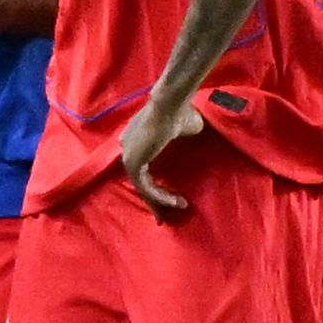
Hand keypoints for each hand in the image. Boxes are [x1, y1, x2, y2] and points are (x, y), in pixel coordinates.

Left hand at [118, 92, 205, 216]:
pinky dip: (160, 196)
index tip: (166, 197)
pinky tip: (175, 202)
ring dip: (160, 200)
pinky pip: (145, 187)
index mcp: (135, 138)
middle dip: (153, 200)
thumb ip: (181, 139)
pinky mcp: (133, 163)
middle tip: (163, 217)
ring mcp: (128, 155)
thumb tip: (194, 140)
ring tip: (180, 206)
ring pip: (142, 186)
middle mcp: (127, 146)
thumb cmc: (182, 113)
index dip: (152, 183)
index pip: (141, 167)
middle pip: (139, 180)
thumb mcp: (185, 129)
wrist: (172, 105)